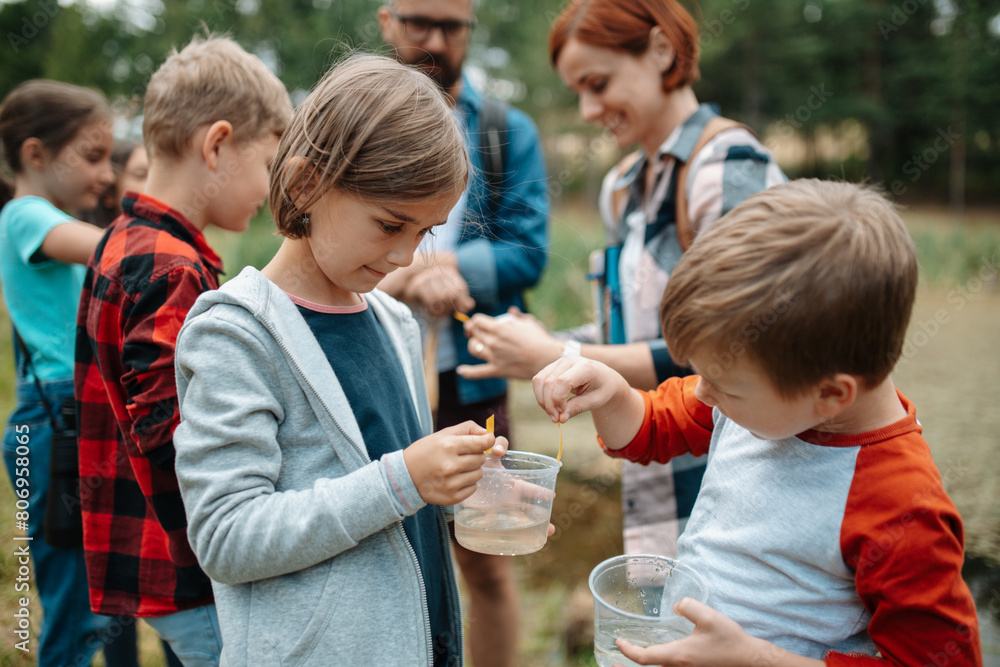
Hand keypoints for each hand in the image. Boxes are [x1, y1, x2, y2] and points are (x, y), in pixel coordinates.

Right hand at [403, 422, 507, 505]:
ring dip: (473, 469)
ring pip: (479, 474)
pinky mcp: (451, 497)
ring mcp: (451, 484)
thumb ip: (467, 429)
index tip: (486, 441)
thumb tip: (487, 433)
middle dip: (476, 455)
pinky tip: (455, 479)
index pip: (481, 443)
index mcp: (448, 446)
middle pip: (481, 459)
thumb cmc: (425, 452)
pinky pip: (473, 488)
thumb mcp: (442, 434)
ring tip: (458, 467)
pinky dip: (468, 483)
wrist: (405, 476)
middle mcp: (450, 466)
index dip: (488, 441)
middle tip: (463, 455)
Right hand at [407, 263, 473, 316]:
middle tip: (445, 311)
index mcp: (450, 271)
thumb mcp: (450, 296)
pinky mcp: (418, 285)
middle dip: (450, 306)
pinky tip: (431, 309)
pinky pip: (431, 301)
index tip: (459, 309)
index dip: (461, 302)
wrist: (408, 288)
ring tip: (438, 311)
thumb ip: (461, 300)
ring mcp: (427, 276)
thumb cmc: (432, 293)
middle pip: (451, 294)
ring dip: (440, 309)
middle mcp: (439, 271)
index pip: (460, 289)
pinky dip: (432, 310)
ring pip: (441, 298)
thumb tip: (470, 306)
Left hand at [457, 307, 562, 379]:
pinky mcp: (497, 370)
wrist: (549, 358)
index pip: (477, 320)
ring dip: (473, 345)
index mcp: (499, 328)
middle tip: (477, 332)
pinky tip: (460, 370)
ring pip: (473, 349)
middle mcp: (494, 342)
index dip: (476, 320)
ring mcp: (494, 357)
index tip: (479, 322)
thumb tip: (510, 311)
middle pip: (473, 333)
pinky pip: (477, 372)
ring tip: (478, 345)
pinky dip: (467, 372)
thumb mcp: (529, 322)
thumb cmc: (541, 339)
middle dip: (474, 331)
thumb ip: (517, 316)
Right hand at [532, 356, 632, 423]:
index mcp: (585, 367)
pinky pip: (538, 380)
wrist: (605, 378)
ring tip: (552, 413)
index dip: (558, 399)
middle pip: (549, 382)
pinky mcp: (553, 366)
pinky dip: (540, 395)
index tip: (562, 413)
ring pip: (539, 380)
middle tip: (556, 419)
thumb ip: (577, 408)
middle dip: (548, 403)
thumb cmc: (602, 389)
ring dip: (542, 400)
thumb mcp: (595, 401)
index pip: (563, 381)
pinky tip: (550, 405)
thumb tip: (560, 418)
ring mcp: (560, 361)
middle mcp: (570, 360)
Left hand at [612, 598, 821, 666]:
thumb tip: (677, 606)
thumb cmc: (730, 641)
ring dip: (643, 666)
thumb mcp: (709, 617)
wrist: (750, 661)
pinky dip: (656, 665)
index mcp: (678, 656)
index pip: (644, 658)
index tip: (618, 642)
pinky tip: (656, 657)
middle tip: (611, 663)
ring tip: (627, 662)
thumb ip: (688, 606)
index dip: (628, 651)